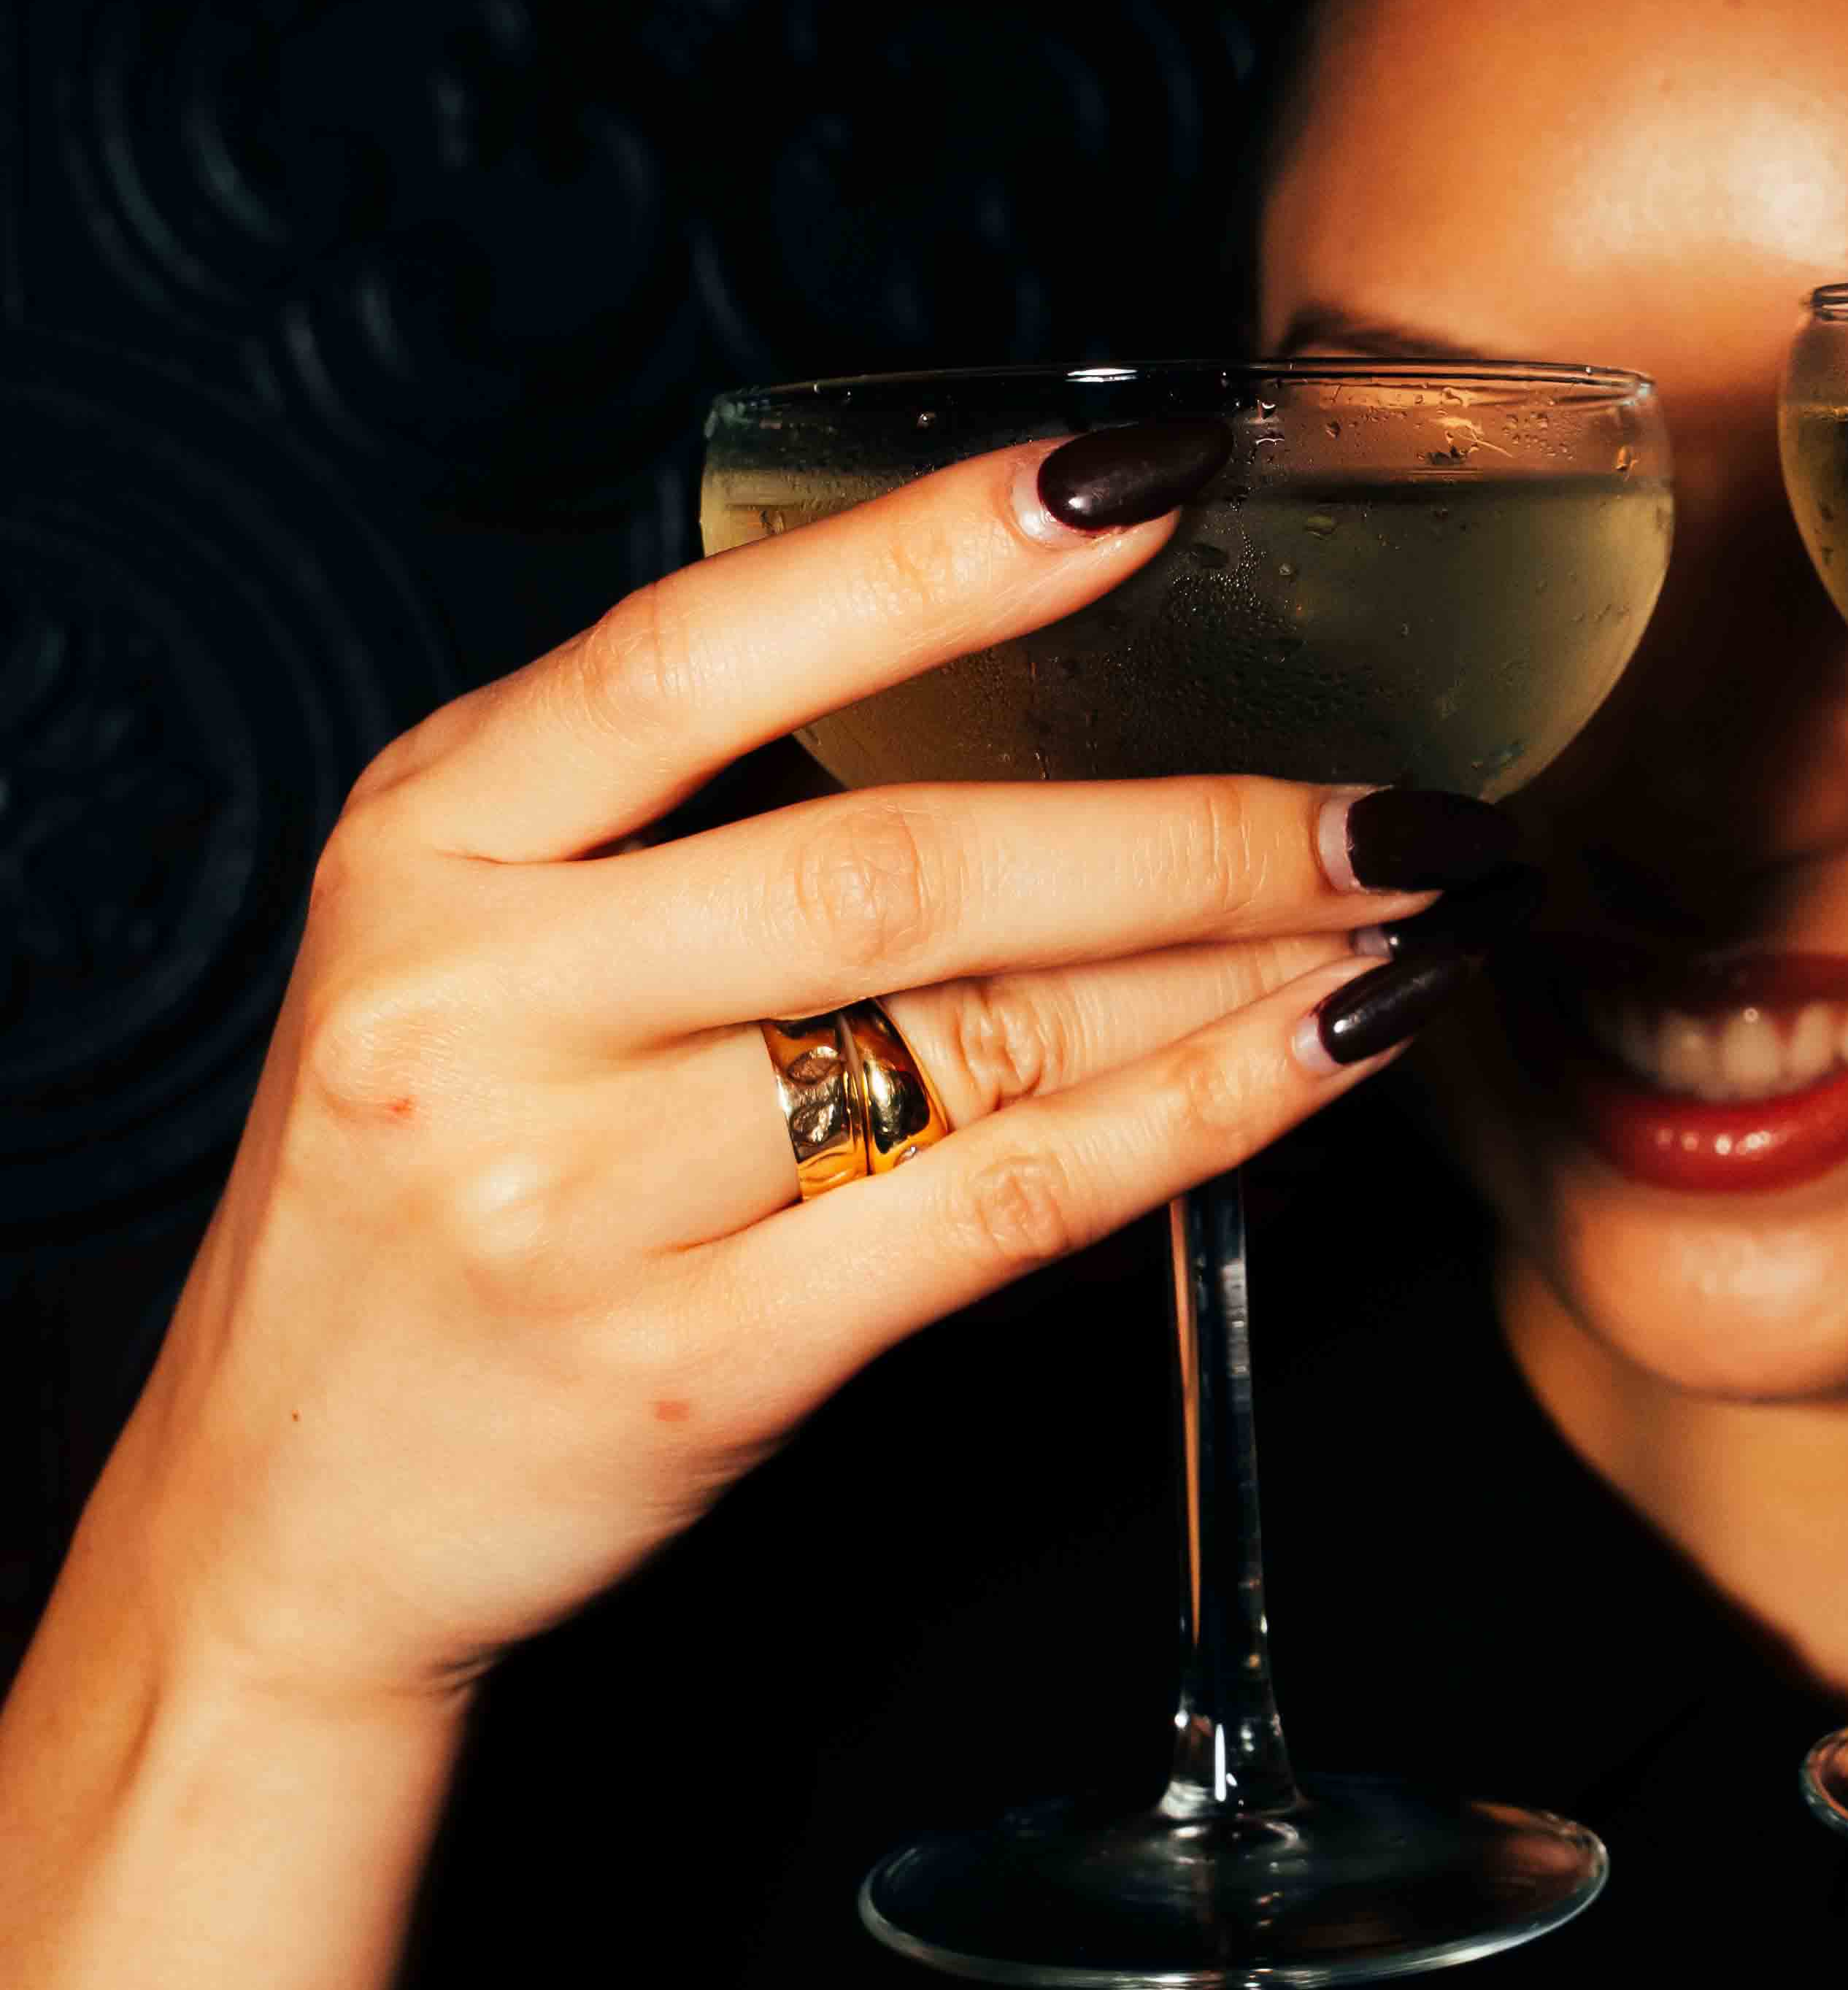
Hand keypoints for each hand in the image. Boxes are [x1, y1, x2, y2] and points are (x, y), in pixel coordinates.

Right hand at [98, 435, 1519, 1713]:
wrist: (292, 1512)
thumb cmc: (426, 1186)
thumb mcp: (472, 945)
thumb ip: (675, 818)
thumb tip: (1034, 681)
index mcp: (427, 845)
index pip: (696, 652)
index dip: (929, 557)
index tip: (1146, 477)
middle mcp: (480, 1002)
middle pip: (894, 867)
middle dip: (1191, 827)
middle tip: (1405, 799)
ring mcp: (575, 1199)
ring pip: (975, 1039)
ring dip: (1238, 969)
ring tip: (1412, 915)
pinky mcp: (688, 1366)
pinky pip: (999, 1215)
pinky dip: (1191, 1124)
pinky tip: (1322, 1060)